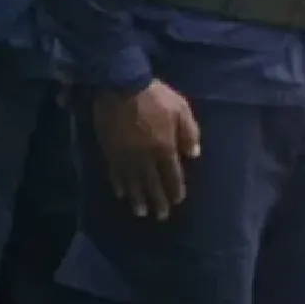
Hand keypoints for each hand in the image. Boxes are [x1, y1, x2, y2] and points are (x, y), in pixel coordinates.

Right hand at [92, 83, 200, 219]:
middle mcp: (145, 157)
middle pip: (152, 183)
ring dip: (137, 199)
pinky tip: (120, 194)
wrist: (121, 86)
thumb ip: (189, 132)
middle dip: (157, 200)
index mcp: (165, 147)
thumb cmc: (155, 96)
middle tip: (160, 217)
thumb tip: (194, 154)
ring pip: (132, 183)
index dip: (174, 189)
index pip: (172, 174)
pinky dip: (118, 185)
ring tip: (140, 213)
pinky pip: (114, 173)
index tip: (177, 201)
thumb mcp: (181, 109)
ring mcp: (125, 156)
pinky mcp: (109, 151)